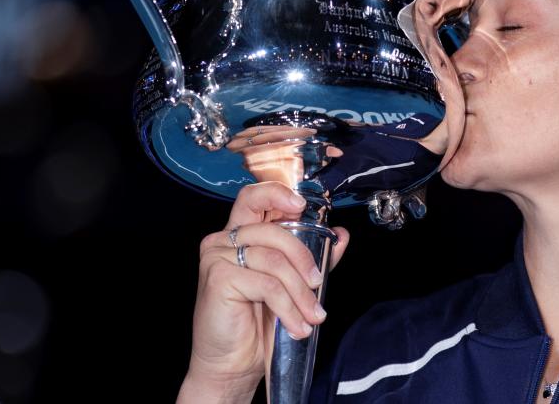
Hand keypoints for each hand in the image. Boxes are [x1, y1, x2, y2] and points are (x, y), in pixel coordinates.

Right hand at [182, 130, 349, 396]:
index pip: (254, 197)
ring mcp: (217, 256)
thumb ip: (315, 257)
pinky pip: (266, 284)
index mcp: (242, 233)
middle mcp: (224, 239)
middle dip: (304, 258)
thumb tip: (341, 235)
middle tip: (319, 284)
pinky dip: (288, 307)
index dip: (278, 194)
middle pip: (273, 230)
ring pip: (273, 259)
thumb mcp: (293, 284)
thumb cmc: (257, 324)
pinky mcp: (217, 278)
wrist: (233, 364)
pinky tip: (297, 325)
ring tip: (312, 316)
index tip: (302, 206)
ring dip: (300, 292)